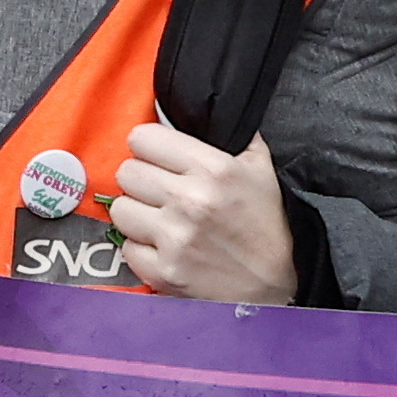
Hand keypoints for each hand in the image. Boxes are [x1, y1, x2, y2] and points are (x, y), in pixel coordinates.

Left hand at [107, 124, 298, 302]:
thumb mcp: (260, 170)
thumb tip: (204, 106)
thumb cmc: (267, 227)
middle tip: (162, 193)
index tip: (159, 159)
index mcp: (213, 169)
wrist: (276, 290)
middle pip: (127, 172)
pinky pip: (126, 248)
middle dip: (143, 181)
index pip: (142, 137)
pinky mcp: (164, 271)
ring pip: (119, 208)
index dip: (149, 147)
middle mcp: (189, 200)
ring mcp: (174, 238)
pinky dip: (141, 249)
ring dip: (137, 214)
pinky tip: (164, 248)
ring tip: (162, 220)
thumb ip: (232, 134)